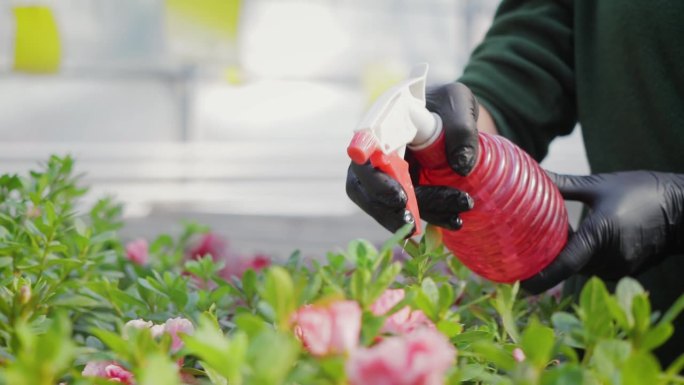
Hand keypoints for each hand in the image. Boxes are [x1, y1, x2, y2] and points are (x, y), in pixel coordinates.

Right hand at [346, 83, 478, 232]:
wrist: (452, 120)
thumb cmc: (446, 104)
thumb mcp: (458, 103)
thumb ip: (461, 126)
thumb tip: (461, 166)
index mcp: (380, 126)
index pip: (363, 153)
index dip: (372, 175)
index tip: (398, 195)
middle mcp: (375, 154)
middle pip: (366, 188)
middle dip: (389, 207)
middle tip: (414, 216)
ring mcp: (386, 177)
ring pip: (383, 206)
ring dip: (413, 217)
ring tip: (453, 219)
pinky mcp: (402, 194)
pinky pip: (404, 212)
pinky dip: (428, 219)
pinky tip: (454, 220)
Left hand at [522, 171, 683, 293]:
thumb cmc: (643, 192)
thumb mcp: (599, 185)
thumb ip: (563, 185)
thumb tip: (533, 172)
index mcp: (600, 235)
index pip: (565, 264)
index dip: (540, 277)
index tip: (518, 283)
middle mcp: (609, 258)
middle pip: (567, 265)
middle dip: (547, 257)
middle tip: (520, 249)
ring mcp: (619, 268)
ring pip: (580, 267)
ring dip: (566, 255)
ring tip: (547, 239)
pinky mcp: (625, 271)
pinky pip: (595, 267)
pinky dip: (583, 256)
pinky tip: (576, 240)